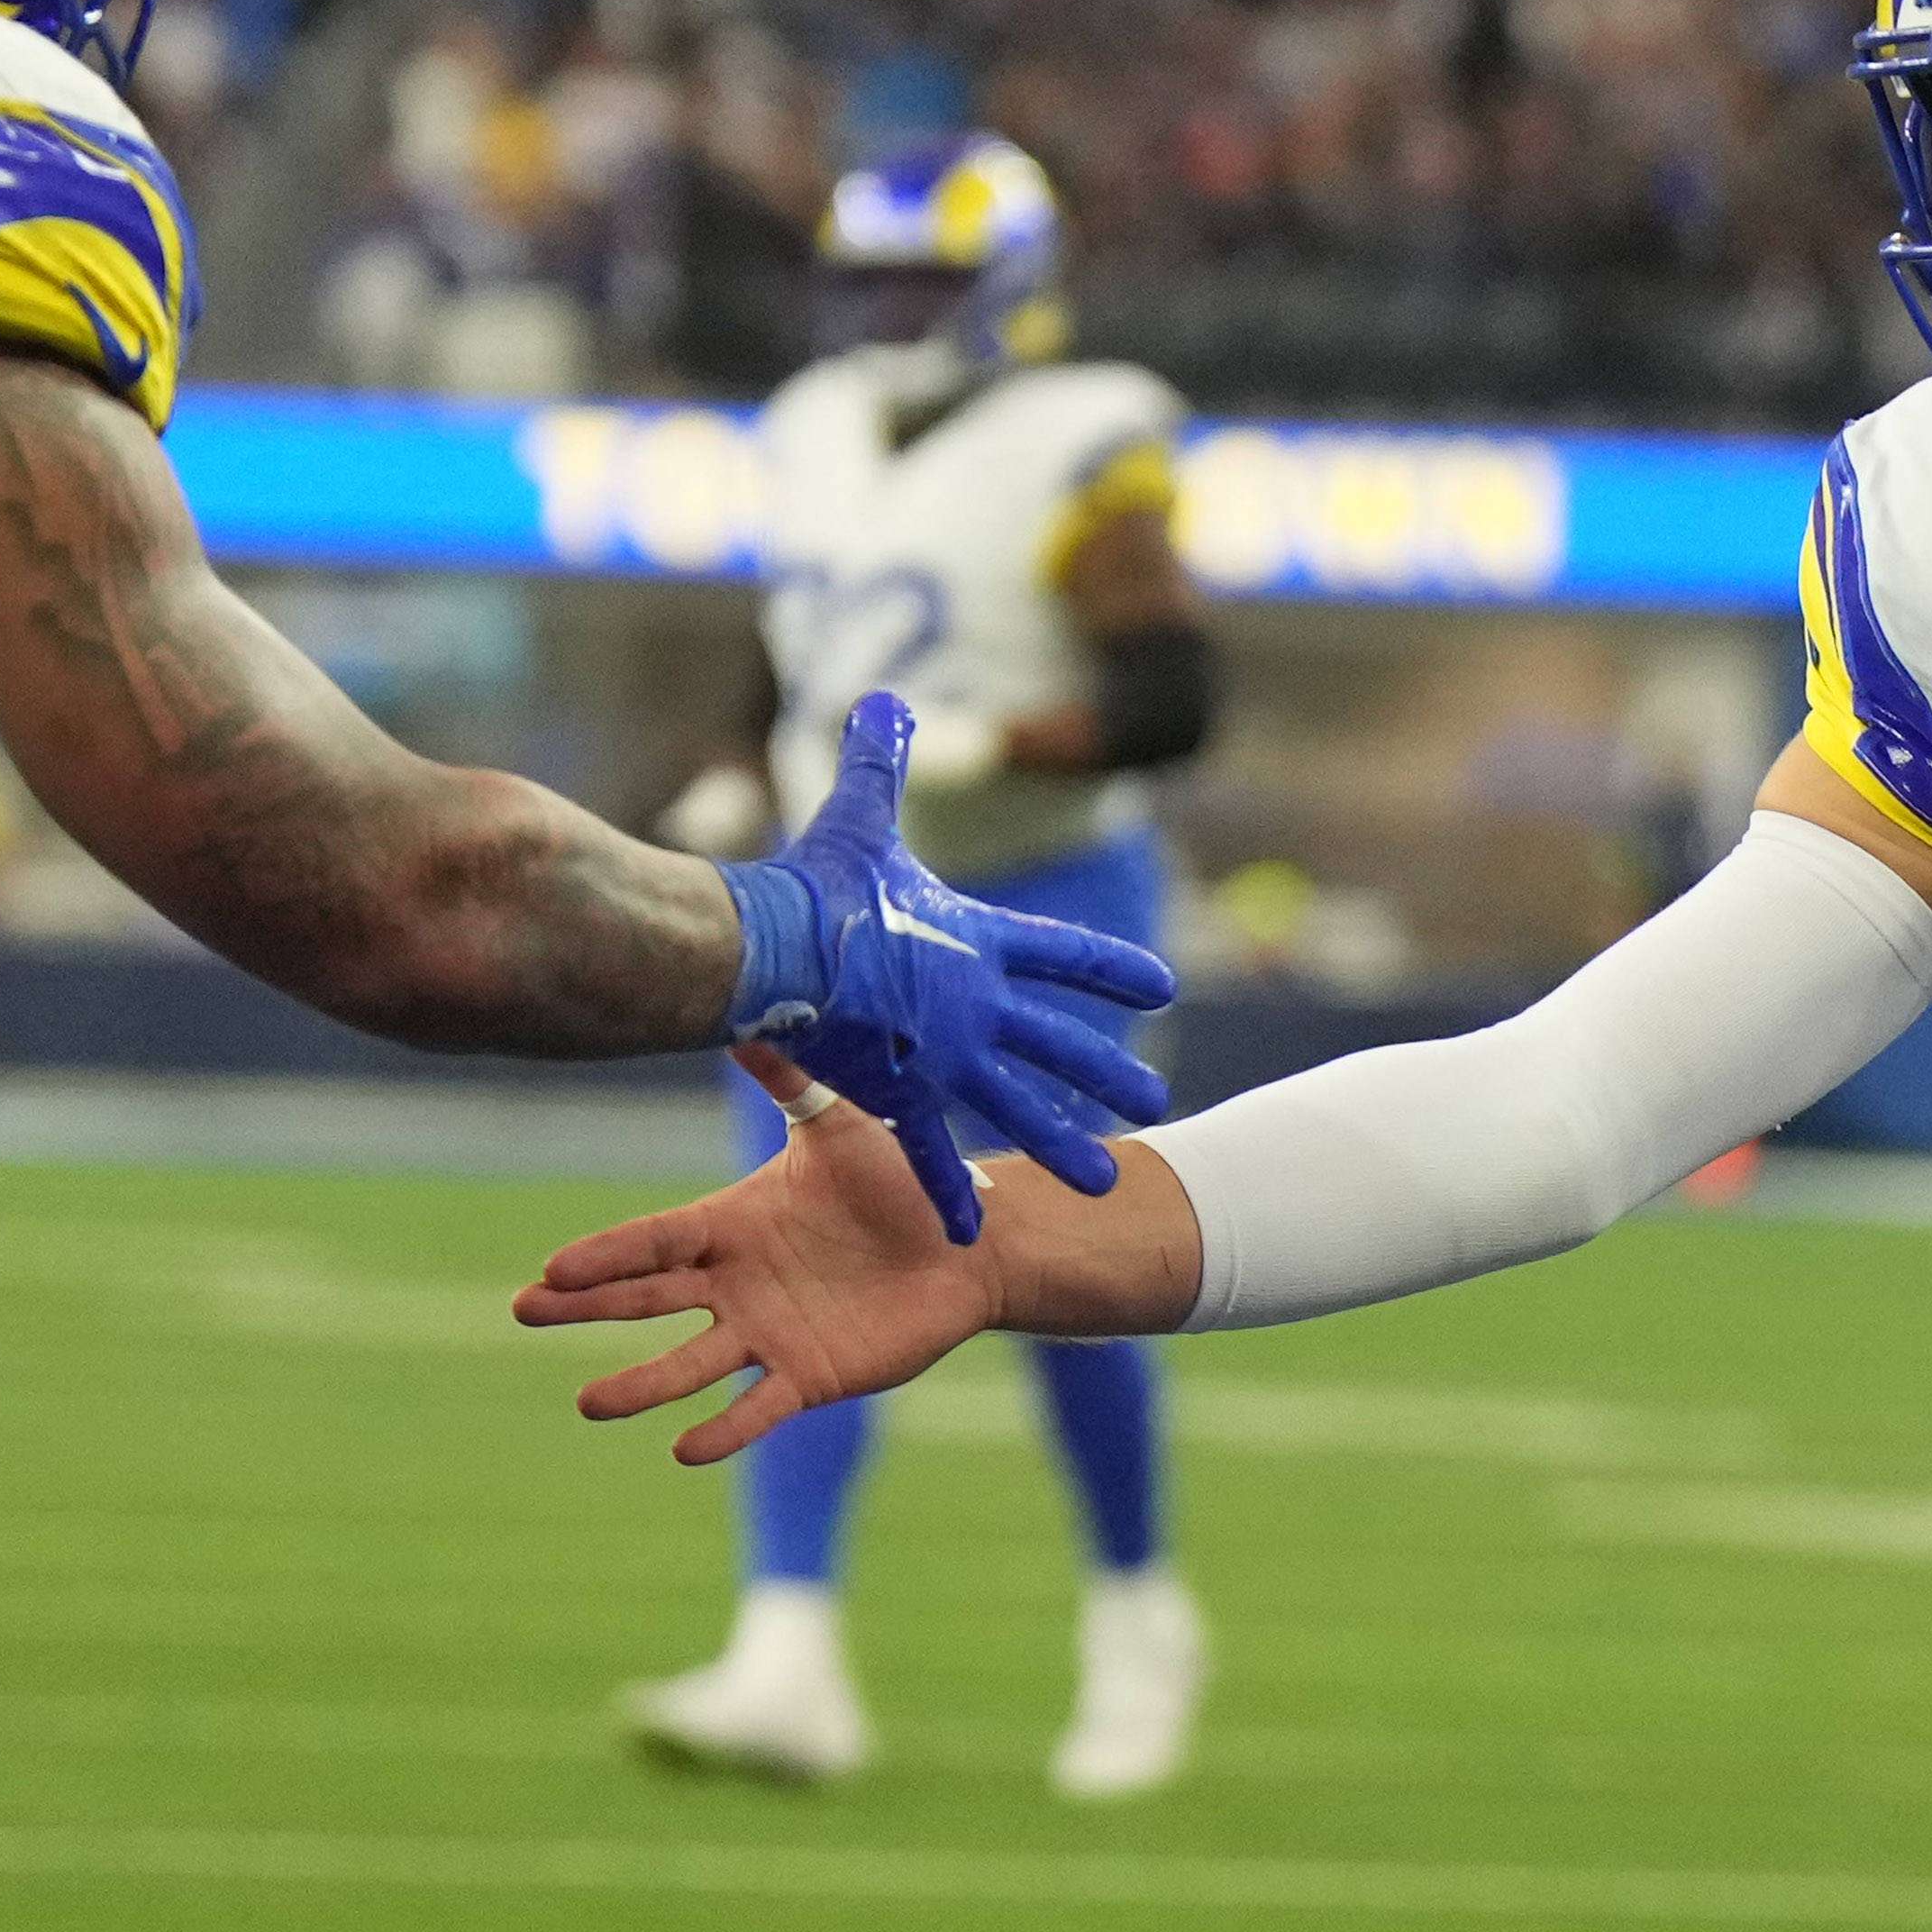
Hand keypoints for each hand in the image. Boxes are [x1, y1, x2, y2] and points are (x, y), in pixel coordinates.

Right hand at [518, 1045, 1018, 1461]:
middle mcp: (737, 1283)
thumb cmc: (903, 1182)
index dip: (604, 1255)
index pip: (654, 1240)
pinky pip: (759, 1409)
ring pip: (690, 1365)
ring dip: (640, 1385)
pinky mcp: (811, 1377)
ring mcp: (768, 1334)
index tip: (550, 1266)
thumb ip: (791, 1082)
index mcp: (733, 1224)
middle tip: (526, 1311)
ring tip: (589, 1402)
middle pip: (648, 1298)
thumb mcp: (842, 1124)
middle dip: (587, 1307)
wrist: (971, 1245)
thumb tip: (748, 1013)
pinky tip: (684, 1448)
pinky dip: (723, 1430)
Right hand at [714, 694, 1177, 1242]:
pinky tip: (978, 1235)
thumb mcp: (855, 816)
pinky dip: (951, 1192)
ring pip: (1019, 1108)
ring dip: (1063, 1145)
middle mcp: (976, 1003)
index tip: (1159, 983)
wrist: (772, 950)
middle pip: (1059, 1044)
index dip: (1110, 968)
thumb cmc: (811, 883)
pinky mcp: (899, 1093)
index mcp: (977, 940)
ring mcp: (944, 1054)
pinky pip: (931, 1153)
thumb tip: (882, 696)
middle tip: (1159, 1098)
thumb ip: (876, 761)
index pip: (1063, 954)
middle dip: (1111, 1070)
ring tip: (1109, 1182)